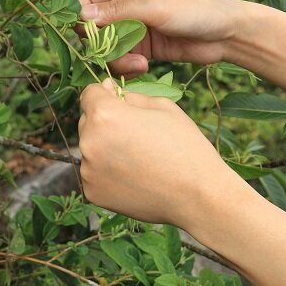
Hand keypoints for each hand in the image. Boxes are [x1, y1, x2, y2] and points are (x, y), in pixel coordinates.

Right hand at [77, 0, 244, 76]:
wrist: (228, 34)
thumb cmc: (196, 9)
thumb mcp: (156, 7)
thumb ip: (119, 11)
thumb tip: (81, 15)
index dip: (81, 16)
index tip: (87, 34)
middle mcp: (125, 5)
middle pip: (92, 26)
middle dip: (99, 43)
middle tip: (114, 52)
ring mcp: (133, 28)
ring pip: (105, 46)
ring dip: (115, 58)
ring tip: (138, 63)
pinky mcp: (142, 48)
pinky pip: (121, 59)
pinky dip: (127, 66)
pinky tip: (144, 67)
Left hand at [78, 79, 241, 227]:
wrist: (197, 196)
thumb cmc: (184, 146)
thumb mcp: (161, 106)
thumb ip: (128, 95)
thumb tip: (106, 88)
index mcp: (104, 115)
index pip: (89, 94)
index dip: (105, 96)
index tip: (121, 105)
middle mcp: (88, 141)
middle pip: (87, 122)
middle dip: (105, 123)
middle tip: (136, 136)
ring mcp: (88, 170)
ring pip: (90, 148)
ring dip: (105, 148)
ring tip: (138, 159)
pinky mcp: (92, 192)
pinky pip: (94, 173)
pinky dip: (107, 173)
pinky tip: (134, 177)